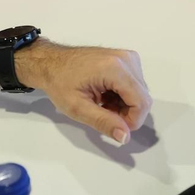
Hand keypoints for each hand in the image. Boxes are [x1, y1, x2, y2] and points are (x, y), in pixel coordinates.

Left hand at [21, 43, 151, 145]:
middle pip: (142, 97)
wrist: (51, 62)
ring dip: (124, 105)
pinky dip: (123, 96)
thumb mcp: (77, 108)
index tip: (113, 126)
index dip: (132, 121)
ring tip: (102, 104)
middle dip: (127, 113)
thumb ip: (103, 122)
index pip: (141, 102)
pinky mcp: (126, 59)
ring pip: (140, 93)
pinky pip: (135, 84)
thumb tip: (125, 137)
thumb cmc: (60, 83)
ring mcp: (128, 57)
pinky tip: (105, 96)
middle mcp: (127, 59)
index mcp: (115, 68)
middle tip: (102, 114)